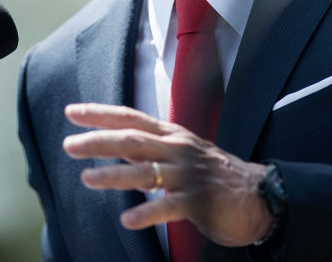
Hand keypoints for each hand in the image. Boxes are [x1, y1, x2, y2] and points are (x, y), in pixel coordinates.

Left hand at [62, 103, 274, 246]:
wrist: (261, 195)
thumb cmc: (216, 175)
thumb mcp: (182, 153)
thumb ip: (150, 149)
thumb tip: (115, 144)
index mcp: (172, 135)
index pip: (131, 117)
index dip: (100, 113)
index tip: (72, 111)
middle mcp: (178, 150)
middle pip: (133, 140)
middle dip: (99, 141)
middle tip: (70, 144)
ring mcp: (189, 175)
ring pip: (146, 172)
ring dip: (114, 175)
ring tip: (87, 178)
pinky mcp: (200, 201)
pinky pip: (169, 207)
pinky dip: (147, 213)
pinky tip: (127, 219)